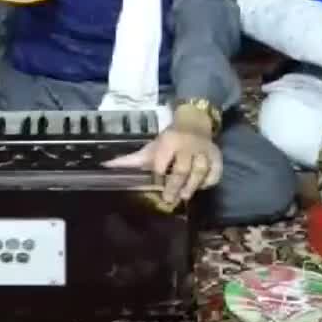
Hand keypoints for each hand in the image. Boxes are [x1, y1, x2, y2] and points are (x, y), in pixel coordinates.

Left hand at [104, 121, 222, 205]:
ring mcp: (204, 151)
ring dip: (193, 186)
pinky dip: (209, 181)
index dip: (159, 173)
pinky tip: (201, 187)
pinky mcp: (217, 156)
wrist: (194, 122)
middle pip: (183, 169)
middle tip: (169, 200)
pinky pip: (216, 172)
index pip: (163, 161)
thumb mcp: (151, 148)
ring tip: (185, 196)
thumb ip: (131, 160)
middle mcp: (188, 145)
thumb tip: (105, 166)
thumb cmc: (169, 140)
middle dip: (175, 186)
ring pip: (201, 171)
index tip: (156, 183)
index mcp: (169, 141)